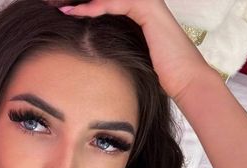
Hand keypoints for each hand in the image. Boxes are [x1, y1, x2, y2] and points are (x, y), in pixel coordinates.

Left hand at [58, 0, 214, 100]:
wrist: (185, 80)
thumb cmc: (162, 75)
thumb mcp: (134, 59)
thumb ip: (119, 50)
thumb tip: (97, 55)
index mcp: (142, 15)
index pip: (110, 4)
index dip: (90, 7)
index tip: (68, 14)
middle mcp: (146, 5)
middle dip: (86, 1)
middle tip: (62, 7)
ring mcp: (149, 5)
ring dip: (89, 2)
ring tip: (67, 9)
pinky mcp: (149, 10)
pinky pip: (120, 1)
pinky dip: (99, 6)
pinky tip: (83, 11)